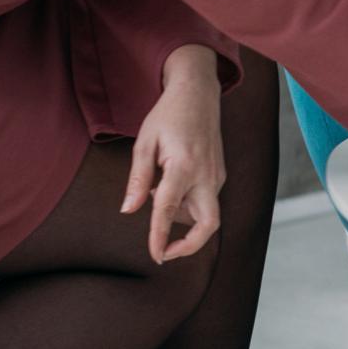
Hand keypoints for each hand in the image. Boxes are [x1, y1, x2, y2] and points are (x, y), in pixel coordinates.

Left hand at [122, 44, 225, 263]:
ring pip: (206, 214)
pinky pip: (206, 201)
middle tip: (165, 251)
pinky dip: (187, 205)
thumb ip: (138, 180)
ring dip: (181, 218)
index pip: (168, 210)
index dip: (159, 237)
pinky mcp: (219, 174)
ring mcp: (217, 175)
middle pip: (208, 224)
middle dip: (189, 246)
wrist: (198, 92)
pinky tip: (168, 187)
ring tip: (156, 194)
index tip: (154, 256)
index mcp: (183, 166)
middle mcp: (206, 174)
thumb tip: (128, 211)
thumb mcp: (144, 143)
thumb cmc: (168, 115)